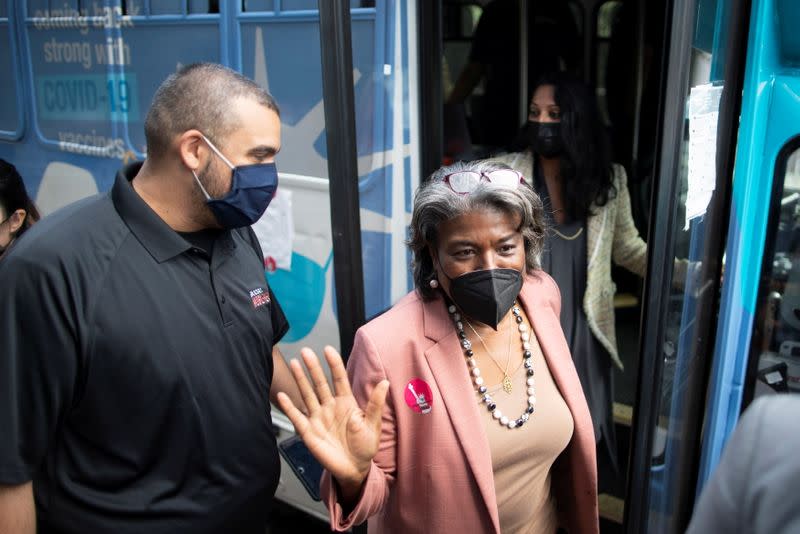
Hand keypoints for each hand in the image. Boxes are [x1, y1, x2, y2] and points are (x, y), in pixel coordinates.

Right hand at [276, 346, 388, 494]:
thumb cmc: (365, 446)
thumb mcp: (372, 425)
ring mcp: (318, 418)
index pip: (339, 379)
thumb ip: (375, 404)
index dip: (334, 364)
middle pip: (320, 383)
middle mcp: (330, 406)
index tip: (328, 349)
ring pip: (307, 394)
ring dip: (300, 380)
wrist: (354, 468)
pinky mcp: (309, 432)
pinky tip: (282, 395)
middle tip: (306, 351)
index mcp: (346, 402)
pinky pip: (297, 416)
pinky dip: (289, 406)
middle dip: (313, 367)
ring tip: (294, 363)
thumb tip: (385, 382)